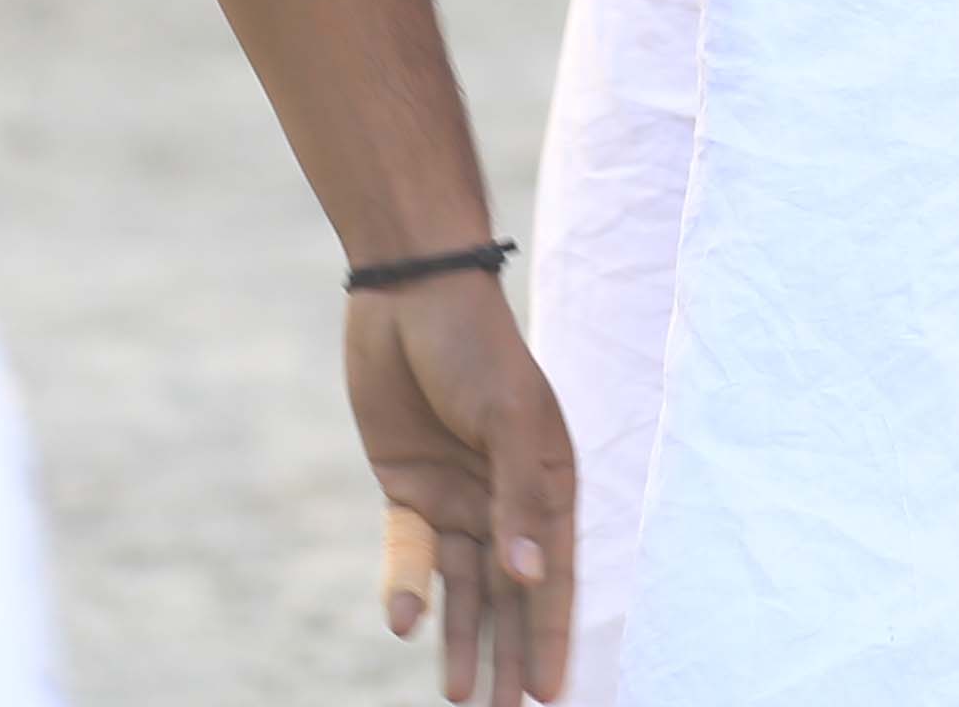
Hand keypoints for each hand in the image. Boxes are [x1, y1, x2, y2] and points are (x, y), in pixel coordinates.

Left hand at [345, 264, 574, 702]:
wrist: (409, 292)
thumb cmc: (476, 347)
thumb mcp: (506, 419)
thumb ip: (518, 501)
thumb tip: (530, 577)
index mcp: (548, 483)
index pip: (553, 577)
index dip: (550, 636)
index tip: (549, 696)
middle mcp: (506, 500)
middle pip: (509, 595)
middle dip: (508, 656)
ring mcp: (458, 497)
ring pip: (463, 588)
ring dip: (461, 640)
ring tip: (458, 699)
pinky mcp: (409, 489)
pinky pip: (412, 551)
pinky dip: (410, 585)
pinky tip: (405, 622)